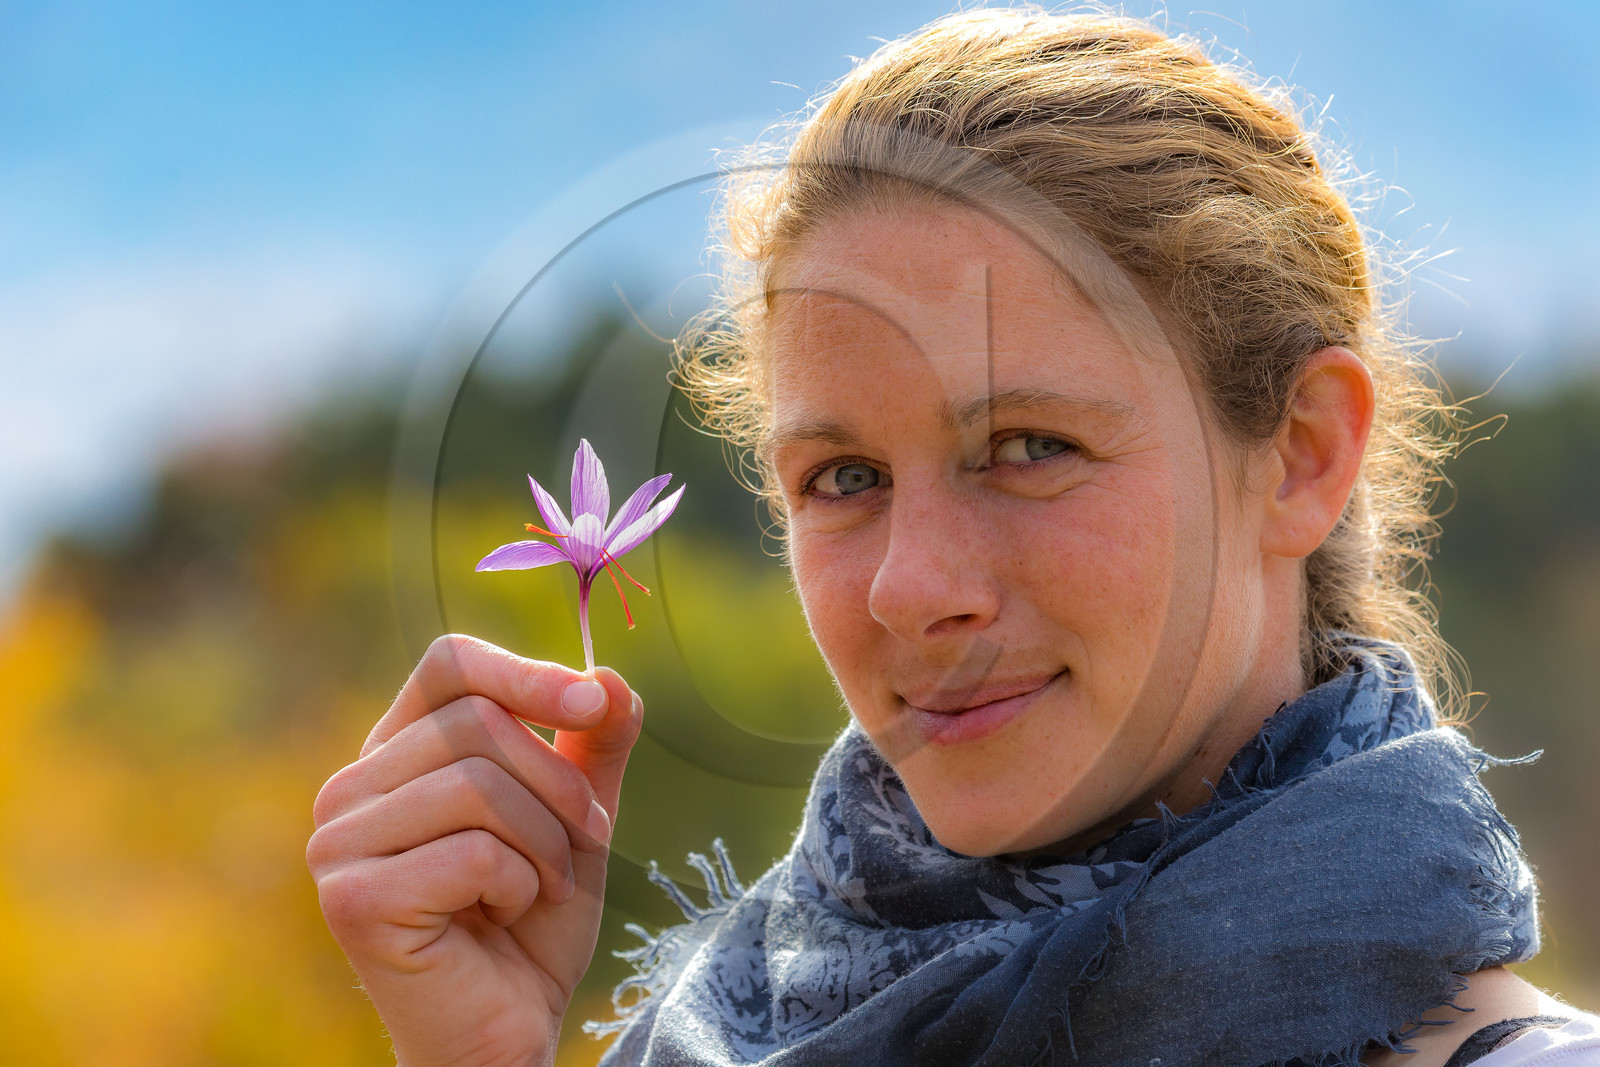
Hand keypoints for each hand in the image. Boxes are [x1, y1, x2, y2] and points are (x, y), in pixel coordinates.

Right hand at [306, 634, 641, 1066]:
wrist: (509, 1028)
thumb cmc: (532, 922)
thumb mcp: (575, 817)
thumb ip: (593, 746)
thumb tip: (611, 678)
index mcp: (396, 753)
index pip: (451, 666)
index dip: (526, 675)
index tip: (592, 705)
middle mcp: (351, 789)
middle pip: (478, 724)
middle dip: (558, 786)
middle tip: (584, 844)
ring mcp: (339, 844)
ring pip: (477, 784)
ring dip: (544, 843)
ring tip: (542, 888)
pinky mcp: (355, 899)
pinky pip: (472, 852)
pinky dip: (517, 885)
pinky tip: (502, 916)